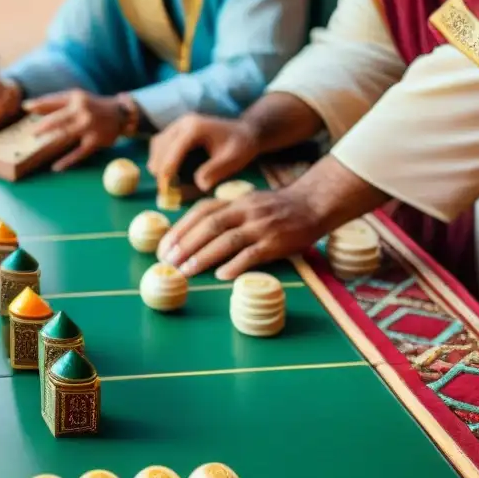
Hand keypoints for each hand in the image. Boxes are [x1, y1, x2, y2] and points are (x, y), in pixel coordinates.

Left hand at [24, 90, 122, 170]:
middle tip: (31, 133)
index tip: (24, 107)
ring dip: (50, 142)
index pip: (53, 101)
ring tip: (37, 147)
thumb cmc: (91, 106)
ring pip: (65, 135)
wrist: (119, 114)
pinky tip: (56, 167)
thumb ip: (55, 103)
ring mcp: (88, 126)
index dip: (38, 104)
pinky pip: (78, 153)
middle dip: (42, 127)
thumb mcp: (76, 98)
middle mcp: (82, 110)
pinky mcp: (95, 141)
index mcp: (75, 97)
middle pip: (57, 119)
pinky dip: (66, 161)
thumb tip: (29, 107)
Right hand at [147, 114, 258, 191]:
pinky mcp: (176, 129)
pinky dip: (159, 158)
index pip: (174, 149)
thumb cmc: (241, 147)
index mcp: (196, 128)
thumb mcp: (233, 160)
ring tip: (164, 183)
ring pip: (157, 145)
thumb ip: (216, 171)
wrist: (244, 132)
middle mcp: (184, 122)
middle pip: (161, 147)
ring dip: (157, 164)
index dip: (167, 170)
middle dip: (160, 169)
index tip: (164, 189)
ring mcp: (178, 124)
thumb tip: (200, 184)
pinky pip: (159, 144)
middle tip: (164, 191)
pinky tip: (166, 172)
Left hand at [156, 188, 326, 279]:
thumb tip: (192, 236)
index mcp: (235, 201)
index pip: (201, 212)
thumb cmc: (276, 209)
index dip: (180, 229)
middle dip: (185, 245)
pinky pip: (253, 254)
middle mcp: (245, 211)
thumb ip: (224, 215)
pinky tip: (221, 275)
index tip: (164, 247)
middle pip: (209, 226)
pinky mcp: (276, 242)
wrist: (315, 204)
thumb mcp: (247, 203)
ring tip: (186, 271)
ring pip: (227, 240)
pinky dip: (235, 265)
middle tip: (168, 262)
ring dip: (203, 256)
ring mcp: (261, 226)